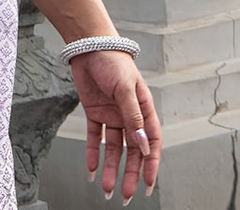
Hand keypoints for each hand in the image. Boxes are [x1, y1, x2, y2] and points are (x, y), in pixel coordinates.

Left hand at [72, 49, 160, 203]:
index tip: (147, 184)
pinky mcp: (95, 113)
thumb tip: (142, 146)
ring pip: (114, 149)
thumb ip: (133, 118)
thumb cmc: (113, 61)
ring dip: (111, 169)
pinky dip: (93, 154)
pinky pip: (95, 138)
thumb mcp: (126, 89)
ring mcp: (112, 115)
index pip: (150, 143)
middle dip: (130, 174)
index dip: (150, 164)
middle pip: (132, 151)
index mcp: (143, 109)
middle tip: (126, 195)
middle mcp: (129, 115)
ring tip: (107, 189)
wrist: (89, 45)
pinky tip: (92, 170)